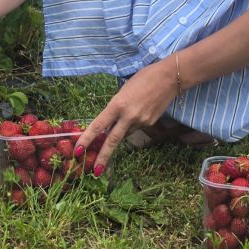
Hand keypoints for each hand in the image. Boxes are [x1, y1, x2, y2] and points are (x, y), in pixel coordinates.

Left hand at [72, 60, 176, 175]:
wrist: (170, 77)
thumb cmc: (144, 78)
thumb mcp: (123, 90)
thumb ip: (116, 107)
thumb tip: (110, 121)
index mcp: (117, 105)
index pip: (98, 125)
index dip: (87, 139)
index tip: (78, 150)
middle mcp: (128, 116)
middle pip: (112, 141)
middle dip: (102, 157)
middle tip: (94, 171)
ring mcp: (141, 121)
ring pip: (125, 133)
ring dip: (122, 129)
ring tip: (131, 110)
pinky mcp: (151, 123)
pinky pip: (137, 127)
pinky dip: (134, 123)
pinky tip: (141, 110)